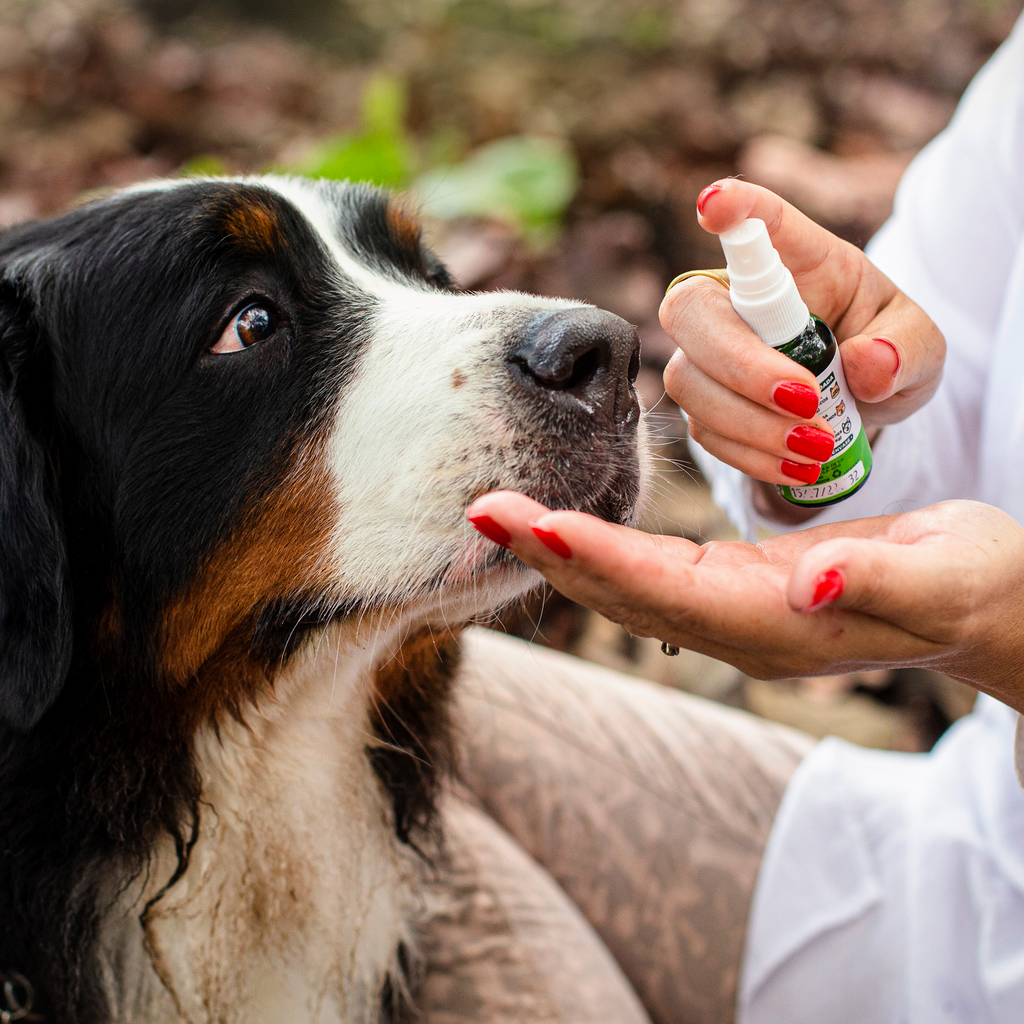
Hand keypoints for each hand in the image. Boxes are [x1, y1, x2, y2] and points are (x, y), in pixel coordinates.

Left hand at [467, 493, 1023, 714]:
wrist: (979, 605)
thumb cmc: (972, 585)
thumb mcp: (946, 577)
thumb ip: (878, 585)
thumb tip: (809, 585)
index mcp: (776, 625)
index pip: (664, 592)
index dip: (594, 559)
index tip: (526, 524)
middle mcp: (735, 625)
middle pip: (622, 591)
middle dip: (547, 551)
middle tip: (474, 508)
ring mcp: (727, 610)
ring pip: (624, 581)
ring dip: (557, 547)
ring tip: (491, 508)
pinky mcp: (730, 586)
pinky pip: (645, 569)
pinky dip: (596, 544)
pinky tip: (556, 520)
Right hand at [661, 179, 944, 509]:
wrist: (853, 408)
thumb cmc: (883, 354)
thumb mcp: (921, 347)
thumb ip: (907, 349)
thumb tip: (867, 364)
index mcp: (798, 261)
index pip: (759, 222)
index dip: (733, 208)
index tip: (715, 205)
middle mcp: (736, 299)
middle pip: (692, 311)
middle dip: (741, 364)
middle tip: (807, 400)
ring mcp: (708, 353)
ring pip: (690, 380)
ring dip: (751, 423)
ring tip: (816, 446)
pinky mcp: (703, 404)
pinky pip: (704, 431)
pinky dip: (750, 454)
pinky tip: (795, 464)